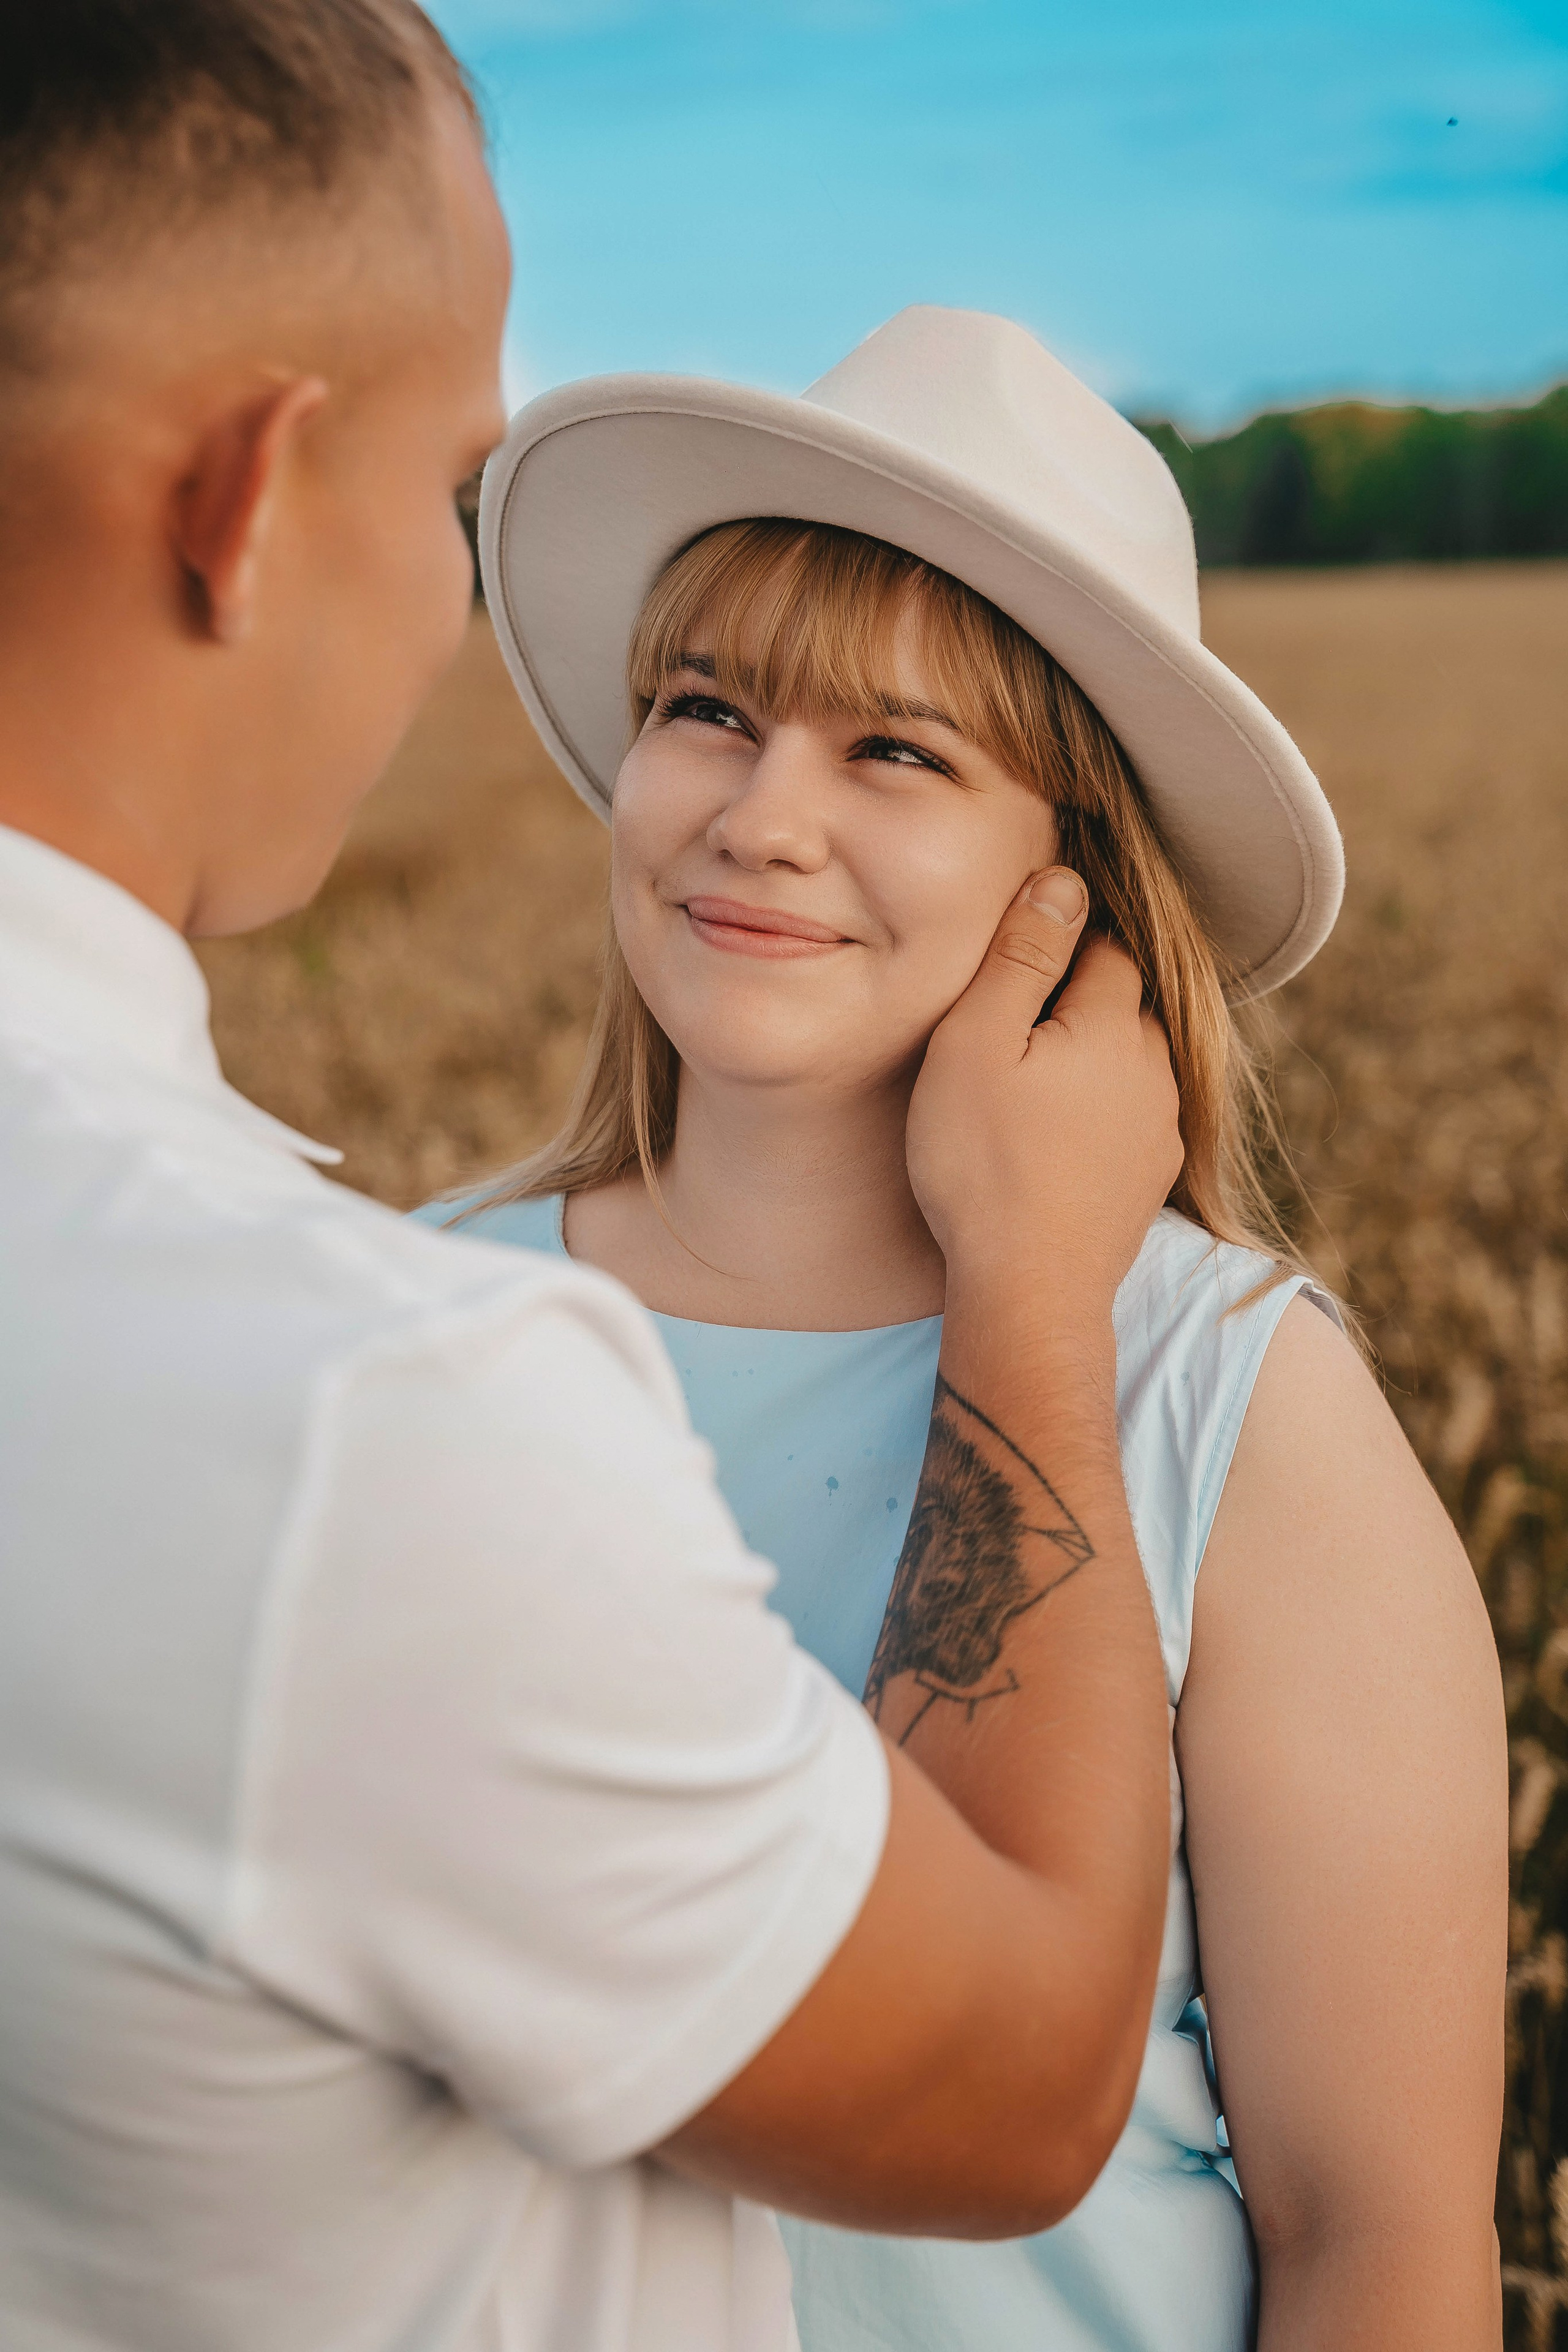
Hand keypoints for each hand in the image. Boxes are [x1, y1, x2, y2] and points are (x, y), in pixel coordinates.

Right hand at [906, 868, 1182, 1319]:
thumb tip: (1064, 880)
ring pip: (1130, 1063)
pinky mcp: (1150, 1179)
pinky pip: (1130, 1119)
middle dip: (1077, 1000)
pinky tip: (1053, 1140)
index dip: (1055, 945)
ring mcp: (1160, 1128)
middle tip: (1010, 1029)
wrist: (1030, 1292)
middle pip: (1122, 1003)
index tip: (1010, 967)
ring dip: (1089, 1060)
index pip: (1101, 947)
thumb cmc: (984, 1163)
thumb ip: (1021, 955)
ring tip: (1028, 1086)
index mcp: (1113, 1023)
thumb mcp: (977, 1042)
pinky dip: (1097, 1115)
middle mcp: (1154, 1068)